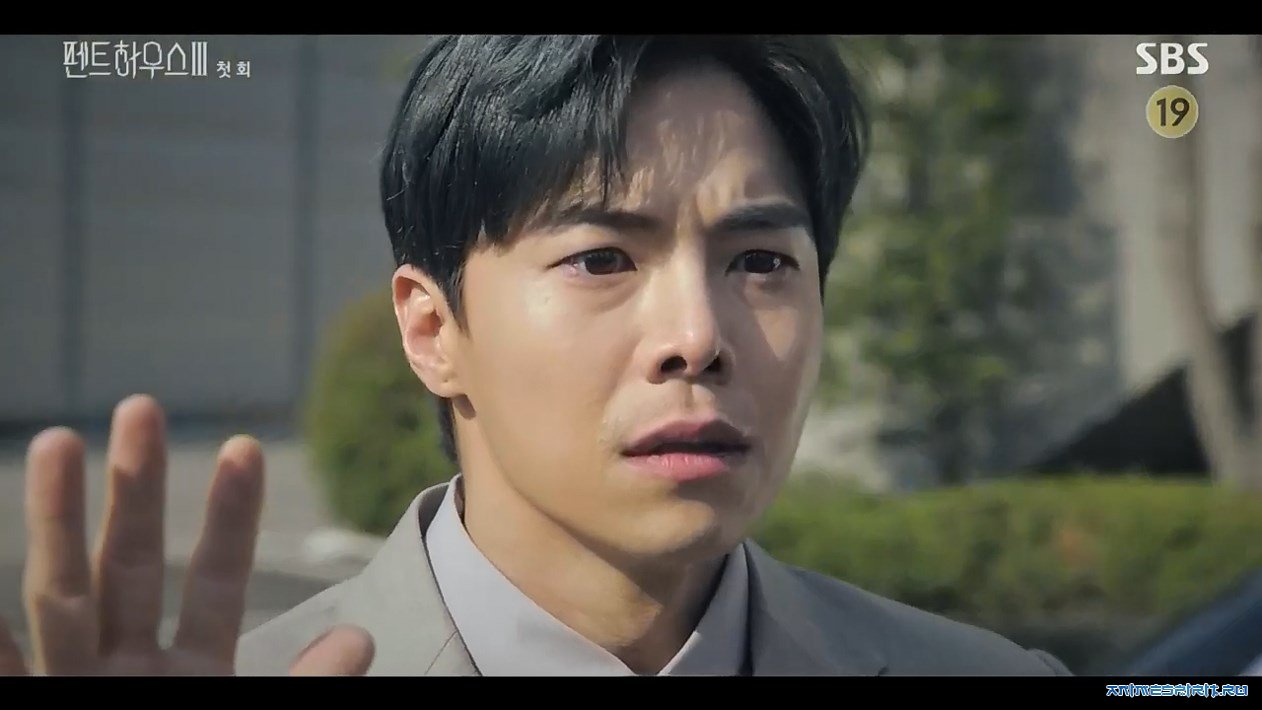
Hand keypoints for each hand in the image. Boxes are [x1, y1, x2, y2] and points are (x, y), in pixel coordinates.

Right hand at [0, 395, 373, 674]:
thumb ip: (304, 694)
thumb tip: (358, 640)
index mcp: (185, 672)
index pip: (210, 581)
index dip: (227, 518)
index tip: (243, 449)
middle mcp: (121, 671)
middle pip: (128, 567)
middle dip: (133, 493)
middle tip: (142, 406)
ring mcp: (74, 689)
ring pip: (61, 597)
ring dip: (57, 524)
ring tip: (59, 440)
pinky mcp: (37, 709)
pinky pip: (10, 670)